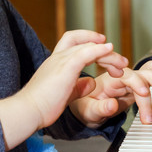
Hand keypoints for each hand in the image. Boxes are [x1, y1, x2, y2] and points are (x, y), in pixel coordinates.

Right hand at [0, 31, 127, 149]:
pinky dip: (100, 49)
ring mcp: (61, 60)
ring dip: (108, 53)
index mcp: (55, 62)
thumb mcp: (65, 94)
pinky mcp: (66, 67)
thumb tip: (91, 82)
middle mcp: (58, 57)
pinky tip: (109, 50)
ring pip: (89, 46)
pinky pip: (86, 52)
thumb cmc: (42, 106)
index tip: (104, 46)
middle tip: (120, 62)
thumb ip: (78, 86)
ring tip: (121, 63)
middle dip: (104, 49)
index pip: (73, 41)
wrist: (29, 110)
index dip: (89, 40)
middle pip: (84, 42)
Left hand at [71, 59, 151, 127]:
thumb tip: (113, 105)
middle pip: (142, 73)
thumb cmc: (85, 106)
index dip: (137, 83)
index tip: (144, 94)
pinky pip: (150, 75)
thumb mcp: (88, 111)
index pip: (126, 76)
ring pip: (149, 73)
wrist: (85, 107)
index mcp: (108, 80)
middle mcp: (121, 77)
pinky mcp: (137, 86)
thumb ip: (100, 108)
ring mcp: (130, 80)